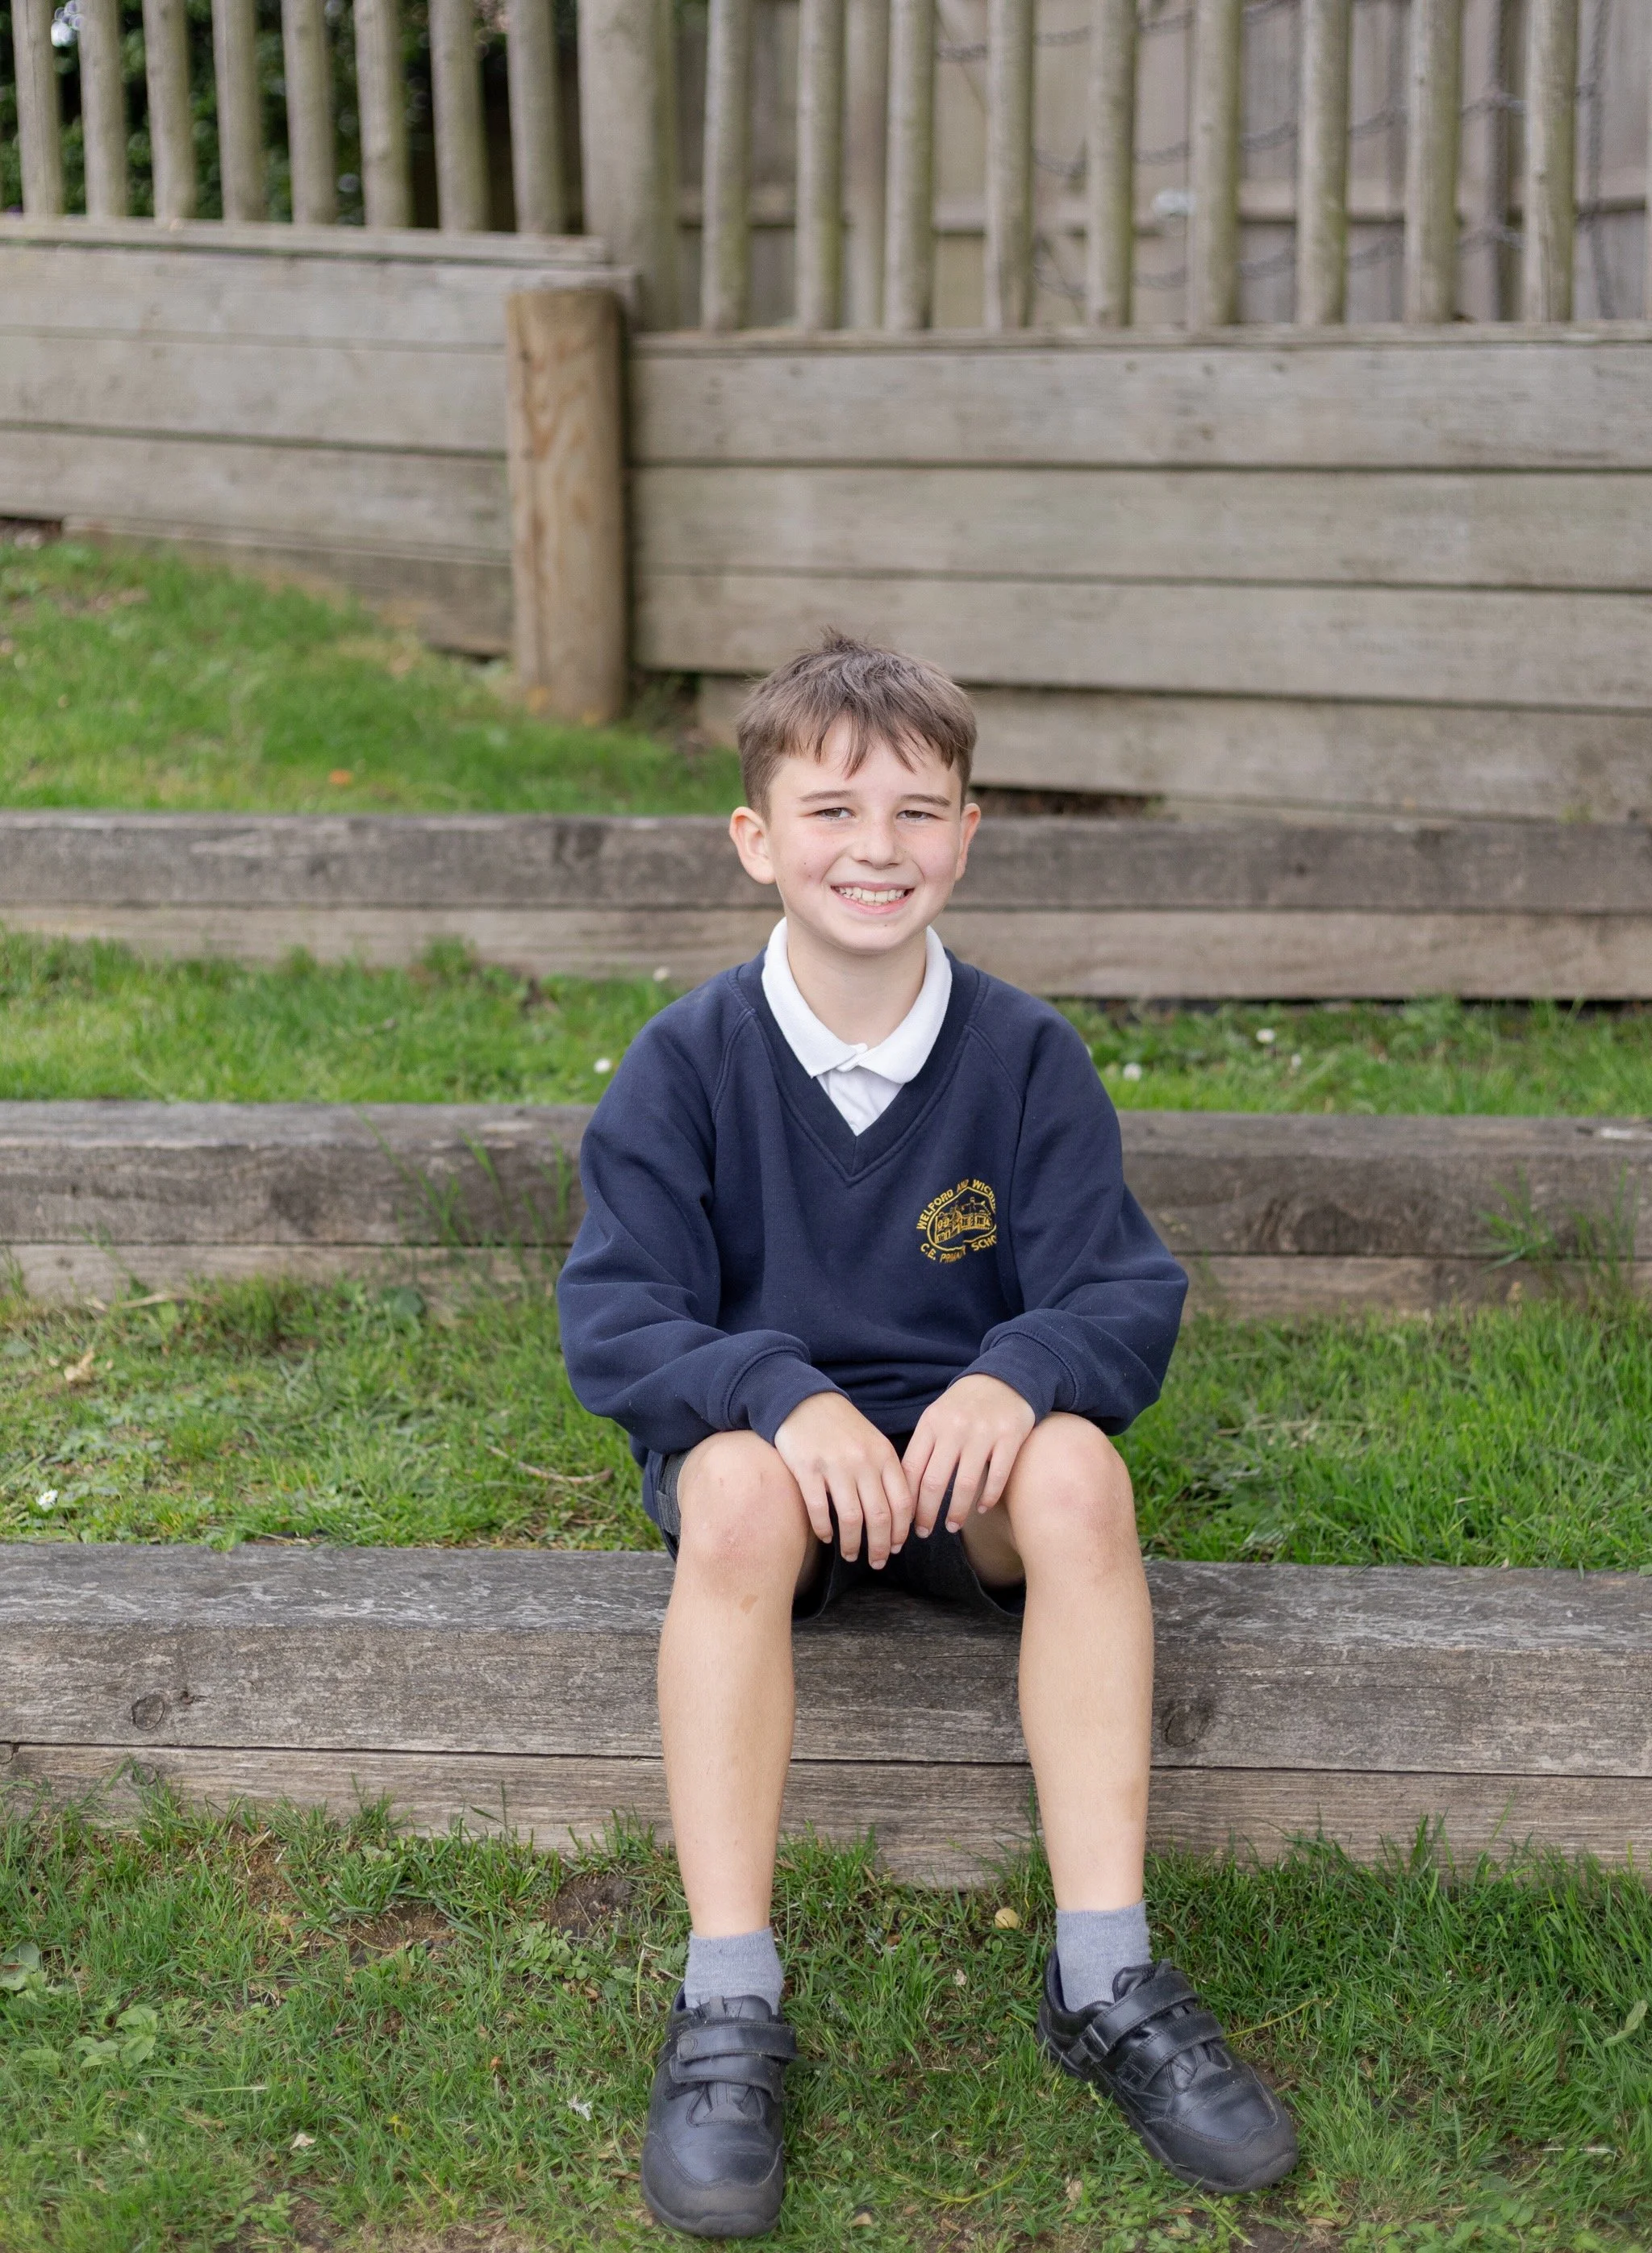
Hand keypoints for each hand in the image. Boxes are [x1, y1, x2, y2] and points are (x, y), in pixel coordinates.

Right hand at [774, 1393, 913, 1566]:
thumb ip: (886, 1472)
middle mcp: (863, 1462)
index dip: (901, 1531)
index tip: (895, 1547)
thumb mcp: (873, 1441)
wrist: (803, 1401)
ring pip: (851, 1518)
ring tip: (850, 1555)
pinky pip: (819, 1509)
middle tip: (876, 1562)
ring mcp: (835, 1465)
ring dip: (852, 1544)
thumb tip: (898, 1514)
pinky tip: (826, 1538)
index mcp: (884, 1455)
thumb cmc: (841, 1426)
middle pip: (879, 1516)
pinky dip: (824, 1529)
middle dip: (880, 1546)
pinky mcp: (807, 1469)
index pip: (902, 1502)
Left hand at [903, 1375, 1036, 1537]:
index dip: (905, 1500)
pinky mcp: (1009, 1437)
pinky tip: (981, 1508)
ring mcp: (982, 1433)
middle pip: (934, 1482)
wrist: (1004, 1378)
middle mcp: (954, 1428)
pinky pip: (997, 1476)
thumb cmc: (963, 1406)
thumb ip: (924, 1448)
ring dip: (957, 1512)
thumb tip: (905, 1491)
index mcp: (931, 1424)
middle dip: (926, 1514)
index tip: (903, 1521)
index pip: (911, 1469)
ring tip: (952, 1526)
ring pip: (965, 1484)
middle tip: (924, 1533)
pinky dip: (988, 1497)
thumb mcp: (936, 1418)